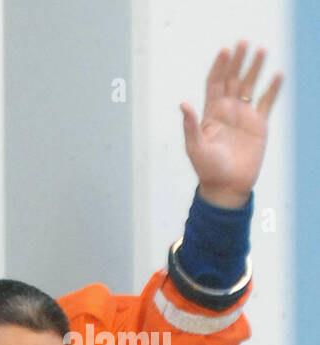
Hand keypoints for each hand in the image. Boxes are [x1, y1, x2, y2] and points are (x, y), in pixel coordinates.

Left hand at [181, 41, 282, 207]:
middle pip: (233, 79)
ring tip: (262, 50)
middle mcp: (227, 111)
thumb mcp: (195, 147)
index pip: (214, 84)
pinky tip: (276, 74)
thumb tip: (183, 104)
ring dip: (255, 68)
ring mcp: (243, 116)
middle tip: (244, 42)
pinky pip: (267, 102)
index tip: (225, 50)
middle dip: (237, 61)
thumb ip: (190, 125)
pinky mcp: (259, 124)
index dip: (219, 67)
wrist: (226, 186)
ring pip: (251, 86)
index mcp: (210, 114)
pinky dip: (272, 88)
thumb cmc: (207, 169)